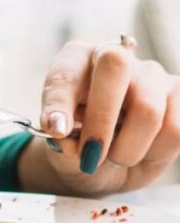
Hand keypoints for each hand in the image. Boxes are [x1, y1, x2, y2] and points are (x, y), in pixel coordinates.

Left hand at [22, 39, 179, 194]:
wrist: (107, 166)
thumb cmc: (78, 146)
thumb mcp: (60, 147)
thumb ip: (59, 140)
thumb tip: (61, 131)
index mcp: (75, 60)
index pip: (66, 73)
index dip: (59, 102)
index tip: (55, 130)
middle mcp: (116, 56)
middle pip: (115, 67)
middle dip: (101, 119)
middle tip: (90, 154)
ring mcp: (152, 74)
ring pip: (148, 110)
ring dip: (127, 149)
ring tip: (115, 157)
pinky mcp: (179, 95)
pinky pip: (175, 130)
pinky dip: (155, 153)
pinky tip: (143, 150)